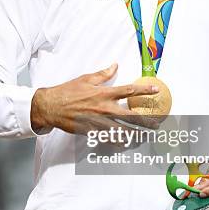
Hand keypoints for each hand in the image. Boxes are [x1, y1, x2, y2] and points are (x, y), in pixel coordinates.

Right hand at [30, 63, 159, 135]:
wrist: (51, 106)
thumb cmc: (68, 91)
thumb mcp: (86, 79)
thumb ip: (103, 74)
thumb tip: (115, 65)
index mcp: (104, 93)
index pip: (129, 91)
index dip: (144, 90)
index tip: (156, 91)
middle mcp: (104, 108)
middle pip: (131, 116)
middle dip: (146, 121)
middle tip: (157, 124)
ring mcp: (99, 122)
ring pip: (123, 131)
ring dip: (137, 135)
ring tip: (146, 137)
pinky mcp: (92, 132)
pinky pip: (109, 140)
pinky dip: (120, 143)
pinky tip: (127, 144)